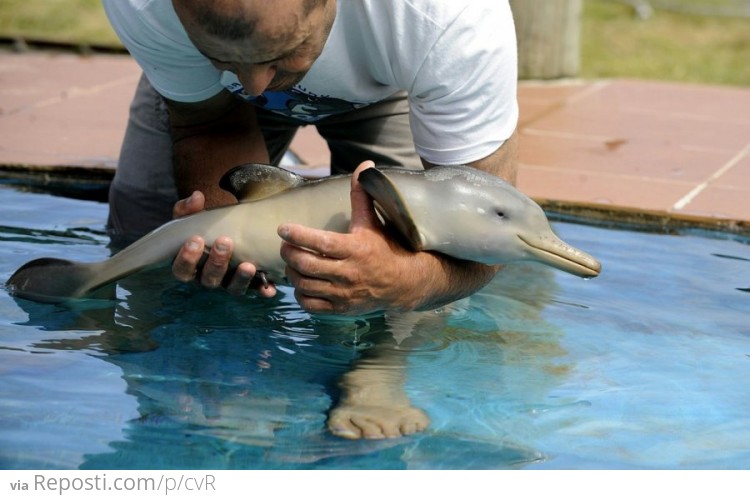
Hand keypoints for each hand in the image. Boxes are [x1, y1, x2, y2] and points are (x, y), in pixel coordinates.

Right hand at [171, 191, 276, 296]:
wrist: (226, 231)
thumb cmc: (204, 227)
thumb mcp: (192, 218)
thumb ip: (189, 209)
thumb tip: (197, 197)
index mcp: (190, 265)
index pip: (182, 269)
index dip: (187, 258)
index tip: (196, 239)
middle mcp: (208, 278)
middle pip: (208, 279)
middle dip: (216, 262)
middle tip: (225, 242)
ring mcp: (228, 283)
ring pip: (231, 288)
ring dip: (240, 278)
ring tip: (248, 266)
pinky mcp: (248, 284)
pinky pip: (255, 291)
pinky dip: (262, 290)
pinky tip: (269, 288)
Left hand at [278, 161, 436, 314]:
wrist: (405, 282)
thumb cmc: (385, 246)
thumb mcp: (373, 220)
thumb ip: (362, 194)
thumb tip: (365, 165)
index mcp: (355, 248)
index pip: (320, 243)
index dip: (297, 235)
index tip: (283, 228)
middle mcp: (349, 273)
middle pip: (306, 265)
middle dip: (288, 253)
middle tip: (285, 245)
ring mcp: (344, 294)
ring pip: (305, 285)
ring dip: (292, 273)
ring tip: (291, 262)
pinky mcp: (342, 309)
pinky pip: (311, 305)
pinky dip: (300, 294)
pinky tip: (302, 282)